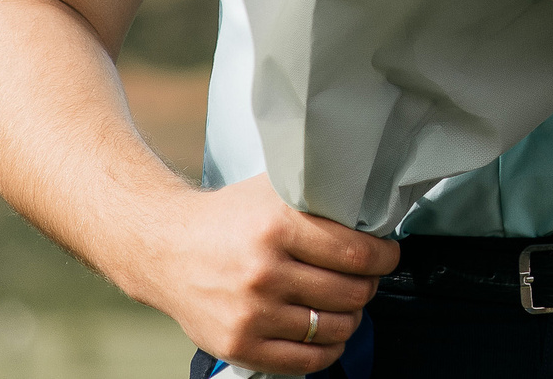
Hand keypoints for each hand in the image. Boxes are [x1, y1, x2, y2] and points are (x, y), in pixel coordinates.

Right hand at [130, 175, 396, 374]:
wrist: (165, 248)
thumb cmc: (228, 218)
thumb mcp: (274, 191)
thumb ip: (320, 198)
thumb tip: (375, 205)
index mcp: (276, 228)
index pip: (357, 253)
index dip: (384, 257)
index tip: (387, 254)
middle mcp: (263, 273)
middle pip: (350, 292)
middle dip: (369, 285)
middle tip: (366, 277)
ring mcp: (249, 314)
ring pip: (333, 328)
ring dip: (352, 317)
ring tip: (346, 302)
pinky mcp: (237, 345)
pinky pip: (305, 361)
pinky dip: (329, 350)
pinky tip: (330, 333)